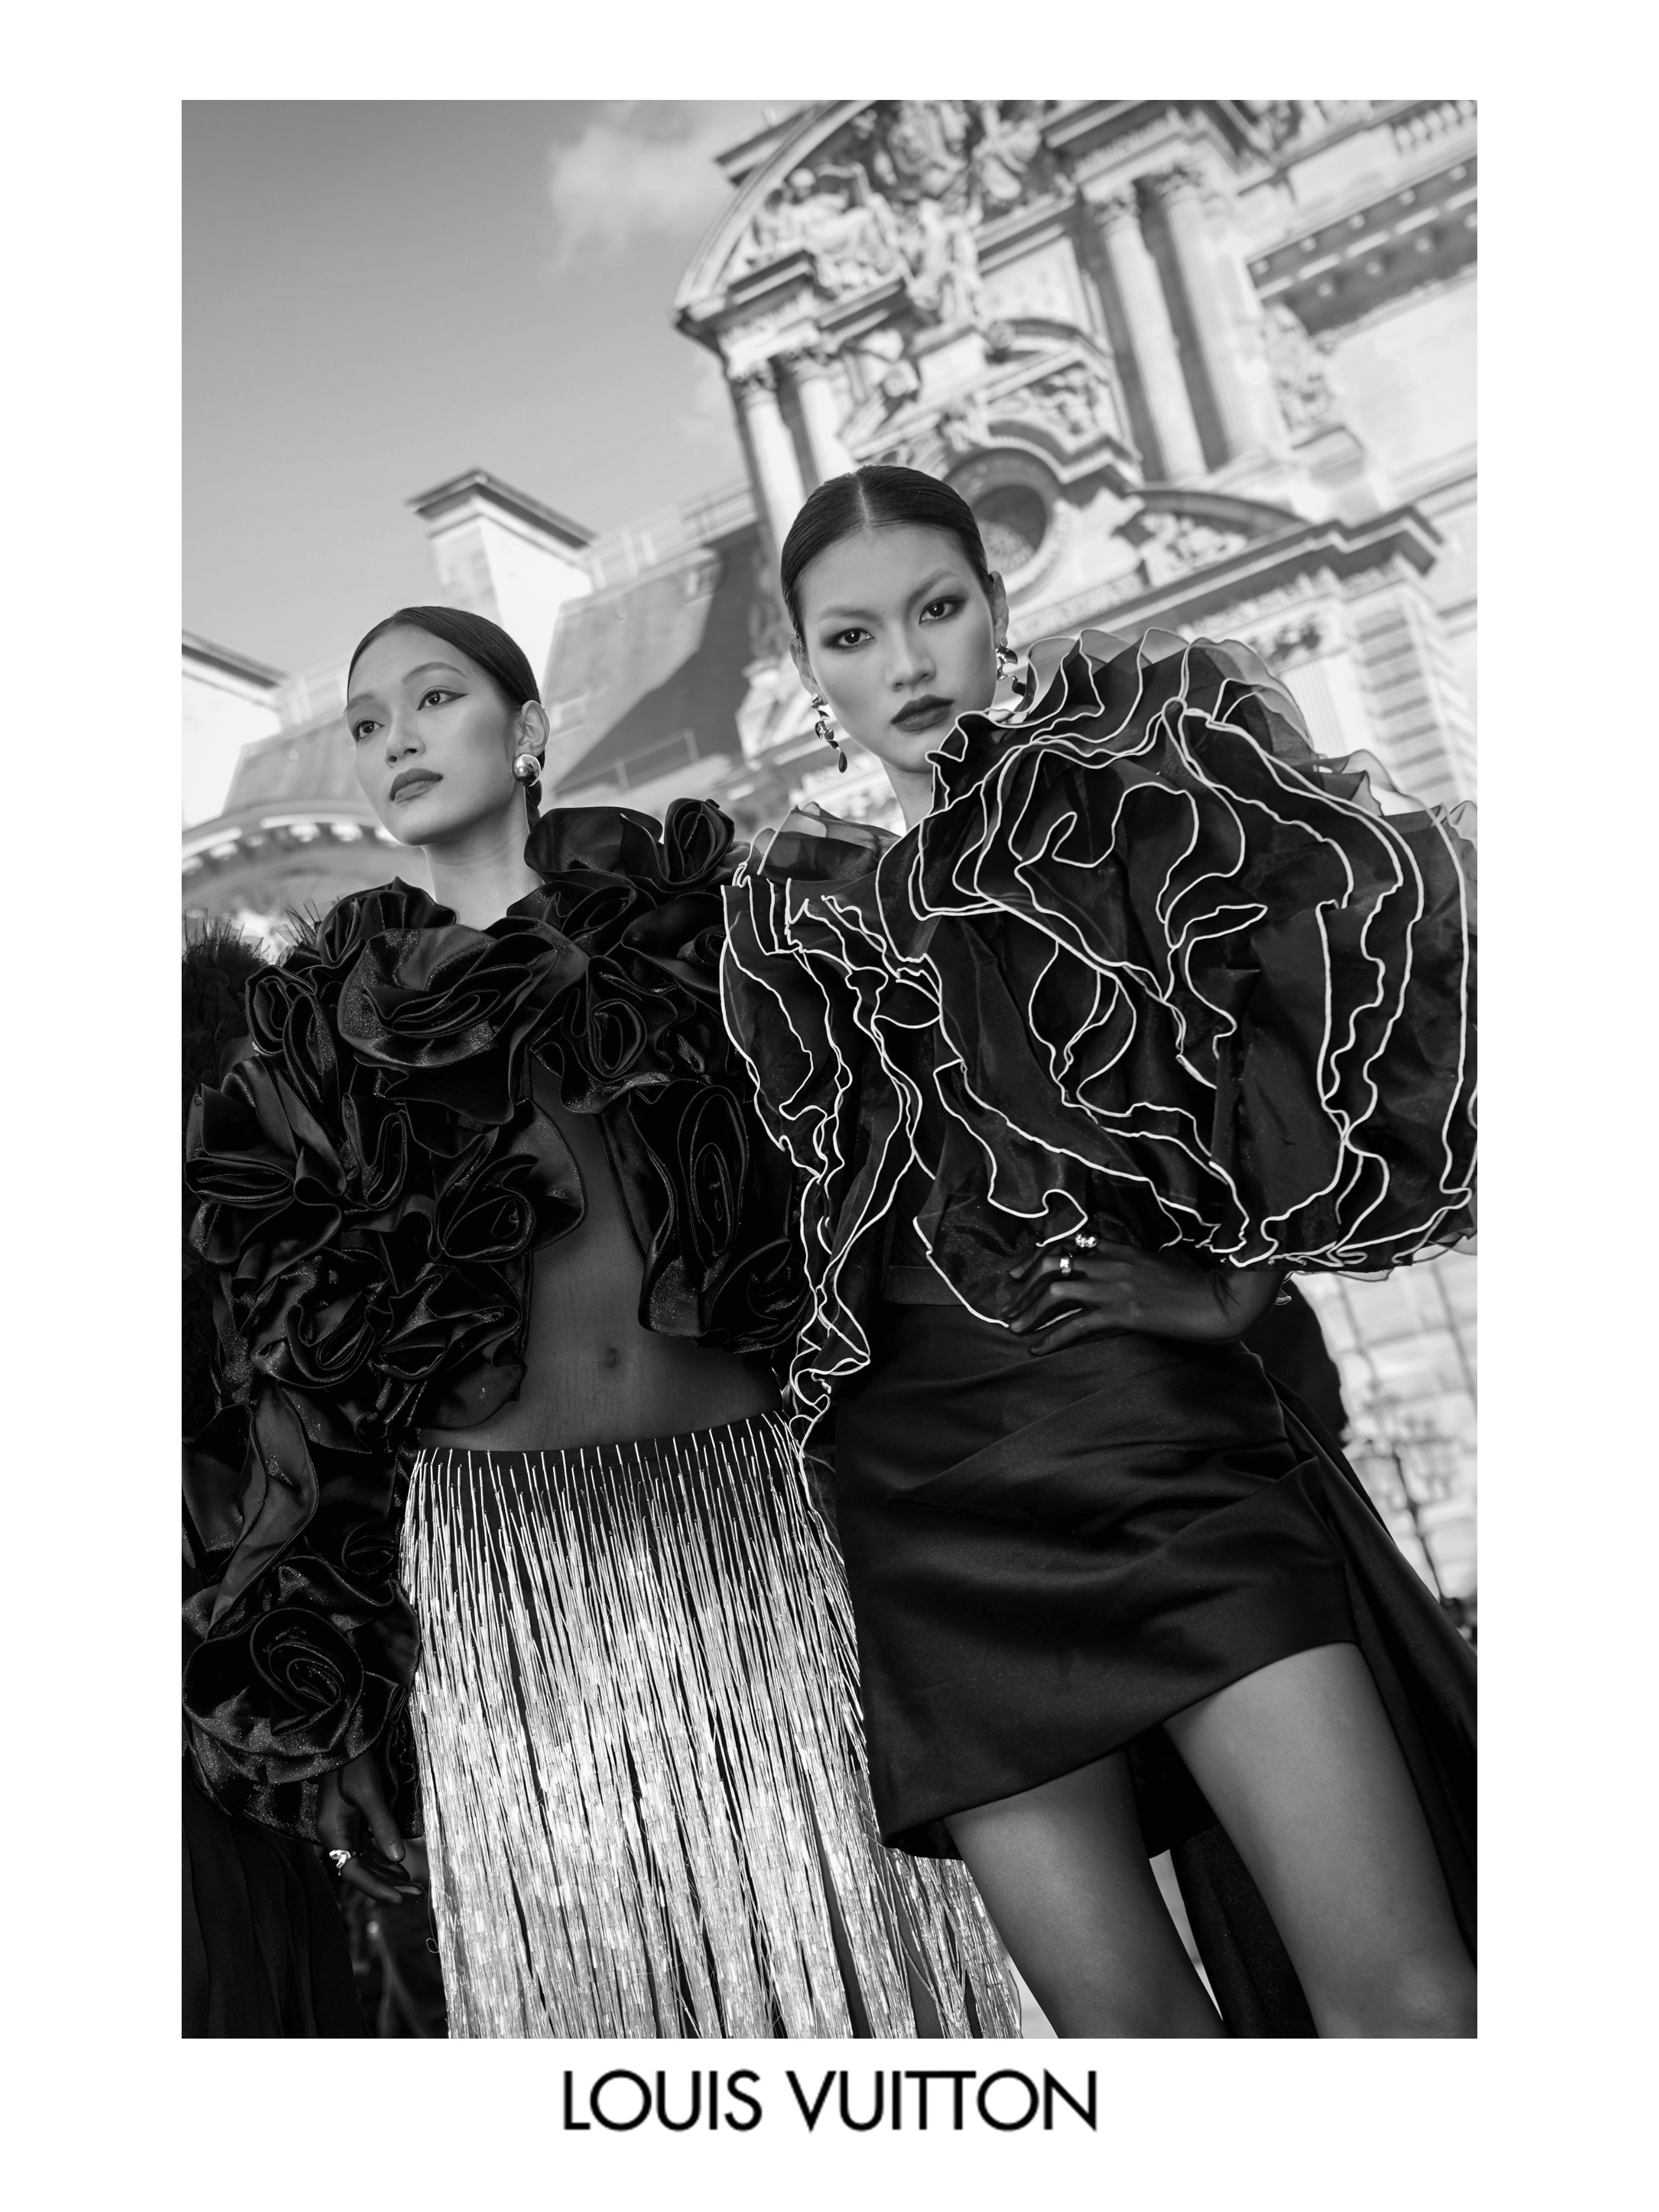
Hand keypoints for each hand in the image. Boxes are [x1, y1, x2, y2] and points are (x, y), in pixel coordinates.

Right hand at [316, 1747, 426, 1905]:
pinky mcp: (353, 1821)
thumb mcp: (370, 1793)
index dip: (376, 1887)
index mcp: (333, 1832)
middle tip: (416, 1893)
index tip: (399, 1897)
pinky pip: (367, 1849)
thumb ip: (383, 1825)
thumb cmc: (354, 1763)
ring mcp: (344, 1829)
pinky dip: (383, 1859)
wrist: (345, 1742)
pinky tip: (399, 1867)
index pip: (353, 1872)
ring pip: (365, 1862)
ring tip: (412, 1885)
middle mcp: (336, 1835)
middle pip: (360, 1870)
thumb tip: (398, 1858)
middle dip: (387, 1884)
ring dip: (386, 1874)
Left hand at [1005, 1237, 1285, 1355]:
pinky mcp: (1124, 1313)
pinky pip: (1078, 1324)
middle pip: (1054, 1265)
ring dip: (1031, 1311)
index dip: (1037, 1257)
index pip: (1068, 1245)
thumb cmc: (1197, 1283)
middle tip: (1008, 1307)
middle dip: (1025, 1286)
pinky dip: (1053, 1337)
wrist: (1222, 1299)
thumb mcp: (1159, 1261)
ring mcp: (1116, 1286)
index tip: (1019, 1272)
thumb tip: (1110, 1266)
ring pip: (1058, 1291)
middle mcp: (1113, 1262)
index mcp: (1121, 1248)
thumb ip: (1130, 1260)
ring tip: (1015, 1328)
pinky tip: (1038, 1349)